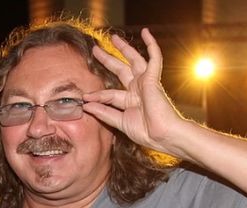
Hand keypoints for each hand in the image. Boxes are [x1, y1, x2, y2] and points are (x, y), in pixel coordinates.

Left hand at [83, 28, 187, 156]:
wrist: (162, 135)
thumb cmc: (146, 132)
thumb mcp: (119, 122)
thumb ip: (103, 112)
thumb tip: (86, 105)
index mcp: (129, 101)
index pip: (109, 93)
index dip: (97, 95)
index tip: (84, 98)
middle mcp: (137, 90)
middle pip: (119, 70)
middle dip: (107, 60)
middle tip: (95, 50)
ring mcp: (145, 83)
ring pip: (133, 60)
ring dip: (124, 48)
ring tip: (113, 38)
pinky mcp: (153, 79)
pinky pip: (154, 58)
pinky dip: (151, 45)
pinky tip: (145, 33)